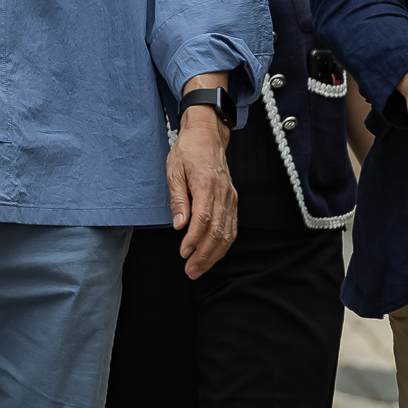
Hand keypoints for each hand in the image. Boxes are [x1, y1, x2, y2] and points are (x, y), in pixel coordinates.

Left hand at [167, 108, 237, 278]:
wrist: (207, 137)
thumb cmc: (187, 152)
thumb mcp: (174, 170)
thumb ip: (178, 199)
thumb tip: (179, 225)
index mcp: (207, 184)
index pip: (204, 218)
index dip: (195, 239)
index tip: (184, 253)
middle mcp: (223, 194)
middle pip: (218, 231)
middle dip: (204, 255)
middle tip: (190, 270)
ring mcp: (231, 198)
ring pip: (228, 233)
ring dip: (214, 255)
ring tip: (199, 268)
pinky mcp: (233, 201)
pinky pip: (232, 227)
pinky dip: (223, 244)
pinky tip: (213, 255)